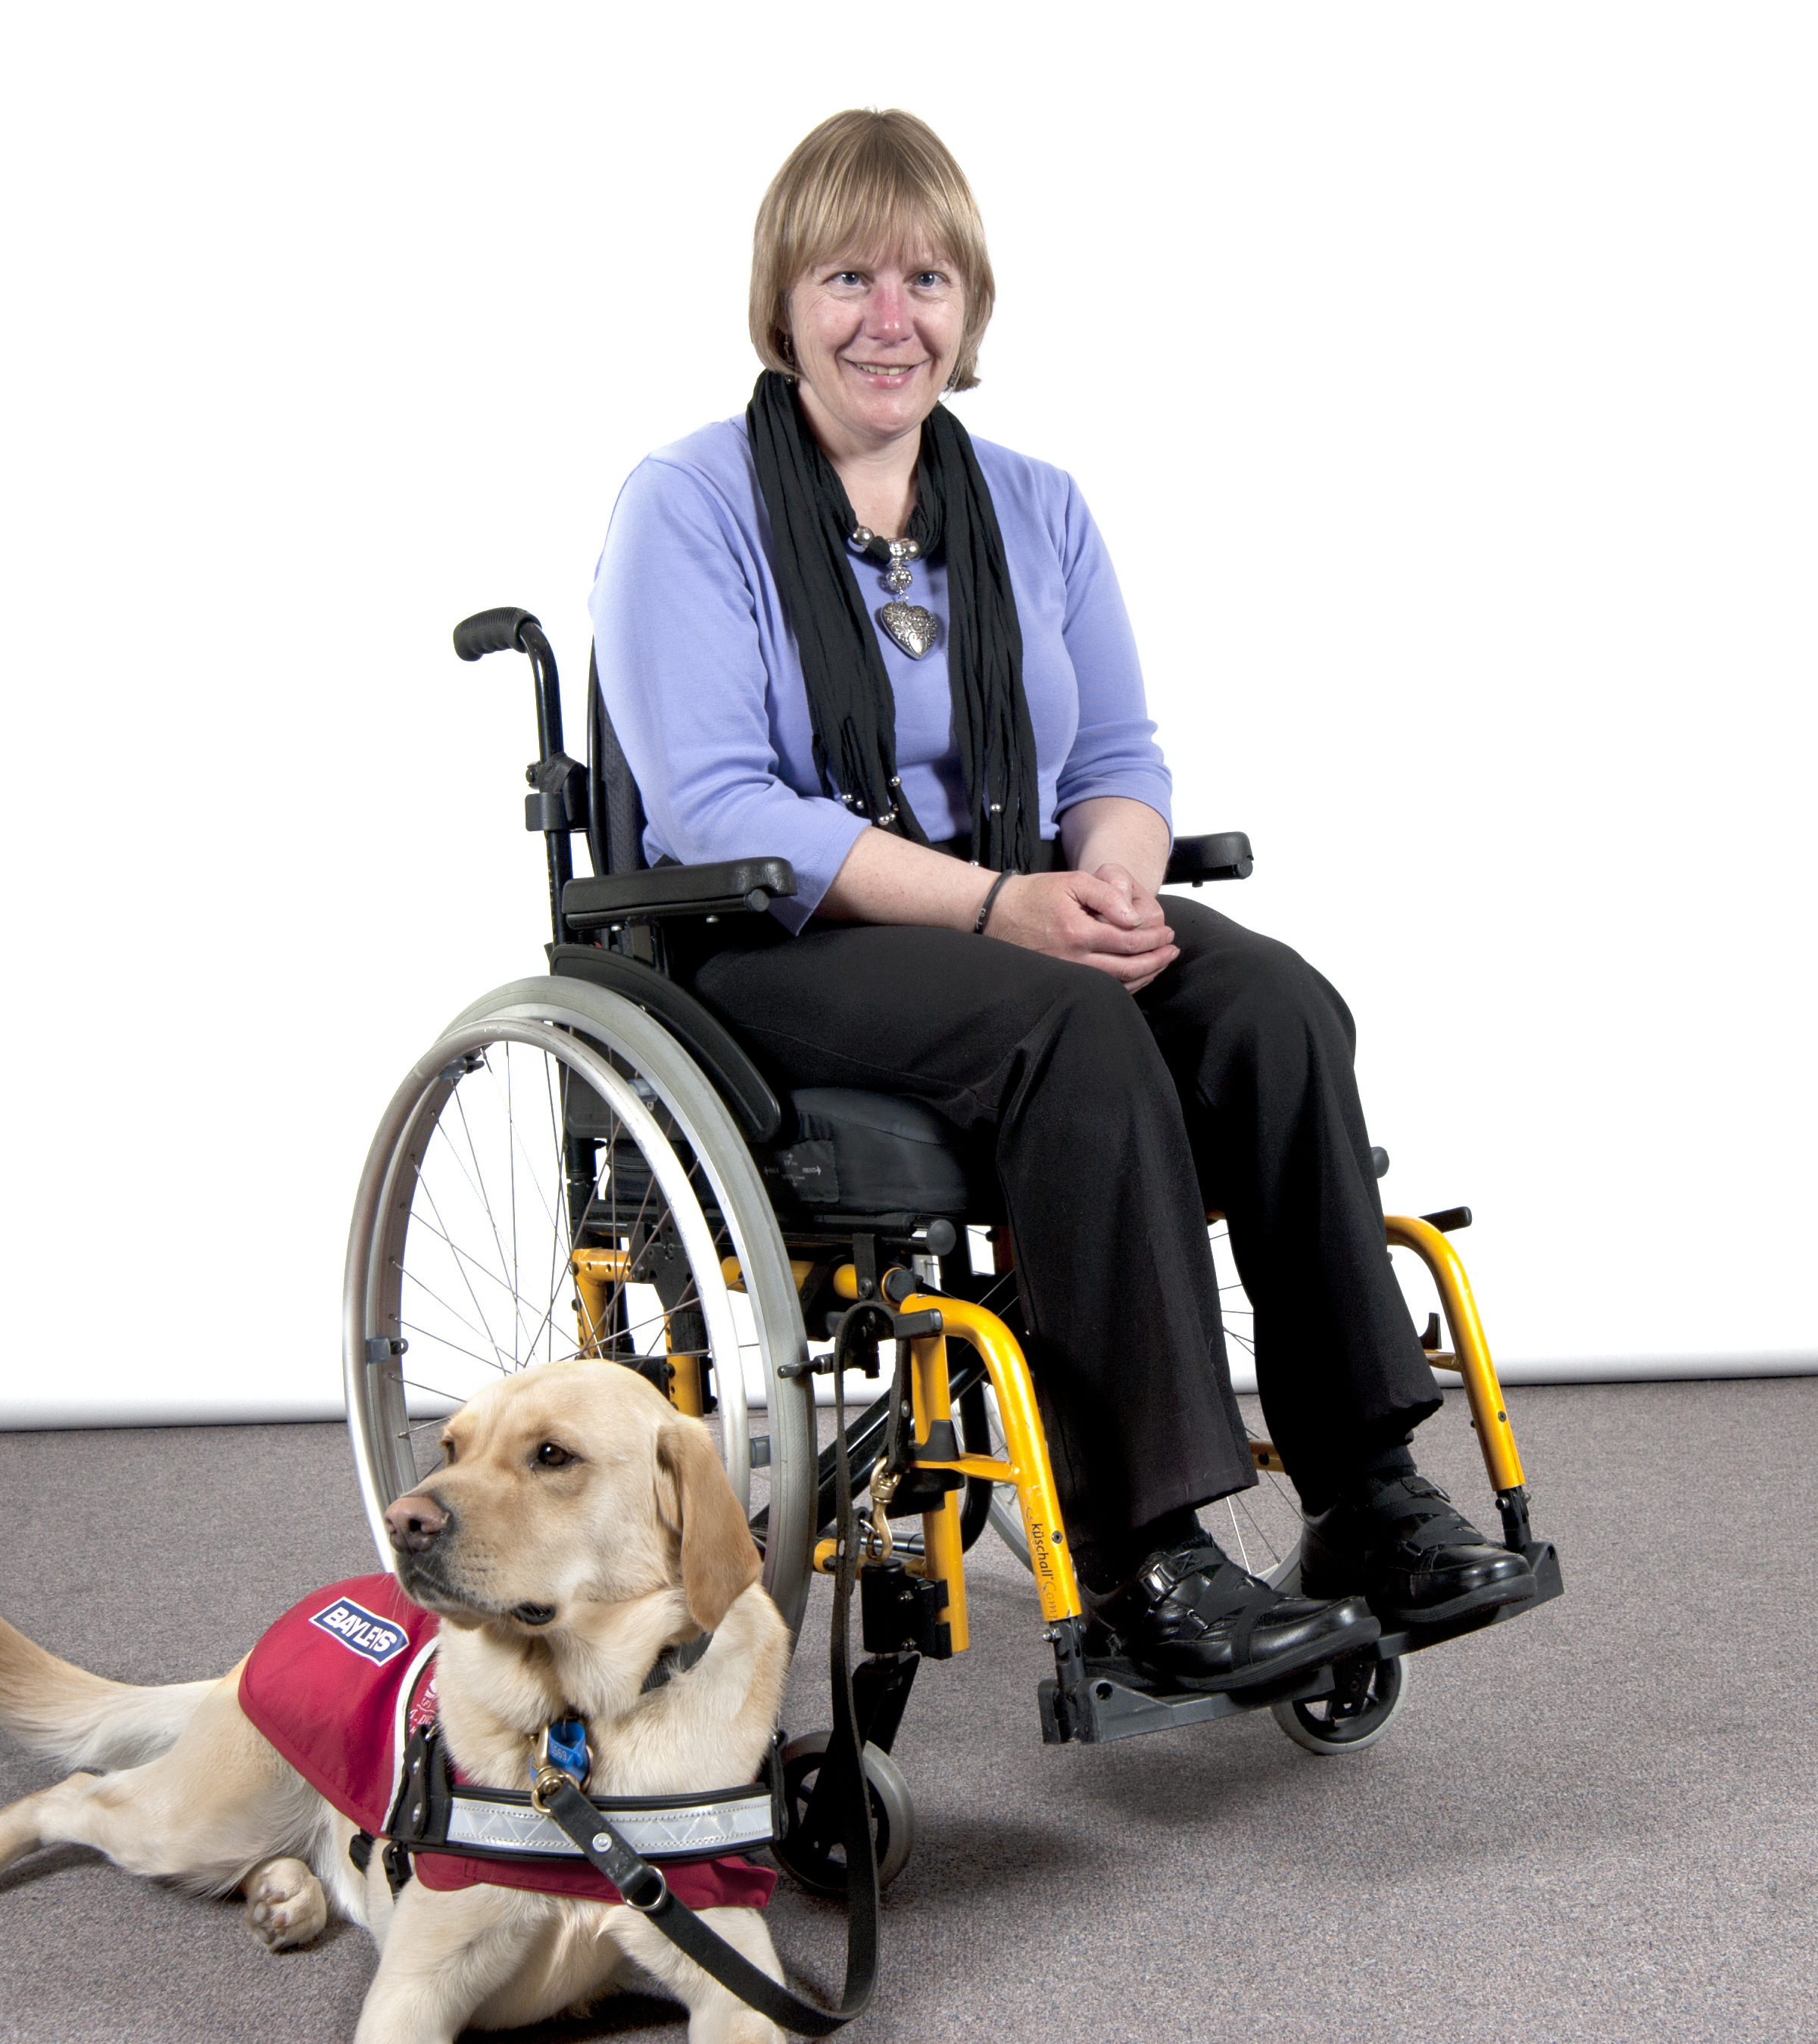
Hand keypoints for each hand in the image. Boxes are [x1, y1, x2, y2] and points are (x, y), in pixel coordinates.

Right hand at [985, 863, 1178, 990]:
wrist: (997, 913)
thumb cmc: (1035, 895)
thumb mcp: (1073, 882)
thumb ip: (1108, 896)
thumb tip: (1136, 918)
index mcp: (1078, 933)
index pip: (1129, 942)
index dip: (1154, 939)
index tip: (1168, 932)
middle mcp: (1074, 960)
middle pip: (1128, 969)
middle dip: (1156, 960)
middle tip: (1172, 950)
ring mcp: (1067, 974)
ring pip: (1117, 984)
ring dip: (1145, 975)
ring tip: (1161, 963)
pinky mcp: (1063, 980)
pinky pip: (1102, 989)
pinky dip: (1125, 985)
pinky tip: (1137, 976)